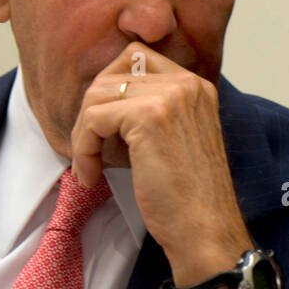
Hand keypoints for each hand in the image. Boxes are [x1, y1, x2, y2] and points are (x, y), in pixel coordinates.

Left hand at [69, 43, 253, 288]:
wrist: (206, 230)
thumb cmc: (188, 198)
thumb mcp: (176, 139)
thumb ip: (152, 112)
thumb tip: (102, 101)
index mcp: (195, 86)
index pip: (135, 58)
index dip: (110, 90)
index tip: (103, 128)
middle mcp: (186, 83)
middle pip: (112, 73)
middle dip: (91, 112)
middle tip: (89, 149)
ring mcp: (170, 96)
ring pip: (97, 95)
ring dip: (83, 135)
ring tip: (89, 167)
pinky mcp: (149, 116)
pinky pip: (93, 118)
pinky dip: (83, 148)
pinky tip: (91, 176)